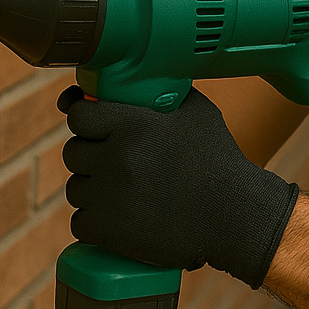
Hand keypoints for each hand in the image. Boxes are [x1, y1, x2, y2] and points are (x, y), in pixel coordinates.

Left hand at [59, 85, 299, 288]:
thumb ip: (162, 91)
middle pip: (72, 151)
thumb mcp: (195, 112)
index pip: (78, 114)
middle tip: (113, 160)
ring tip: (118, 190)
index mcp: (133, 123)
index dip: (84, 118)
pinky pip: (80, 222)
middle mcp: (116, 157)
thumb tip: (142, 78)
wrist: (235, 215)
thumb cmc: (217, 160)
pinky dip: (93, 222)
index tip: (92, 125)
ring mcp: (110, 196)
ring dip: (91, 189)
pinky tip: (115, 217)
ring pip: (75, 188)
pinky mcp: (110, 231)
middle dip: (89, 154)